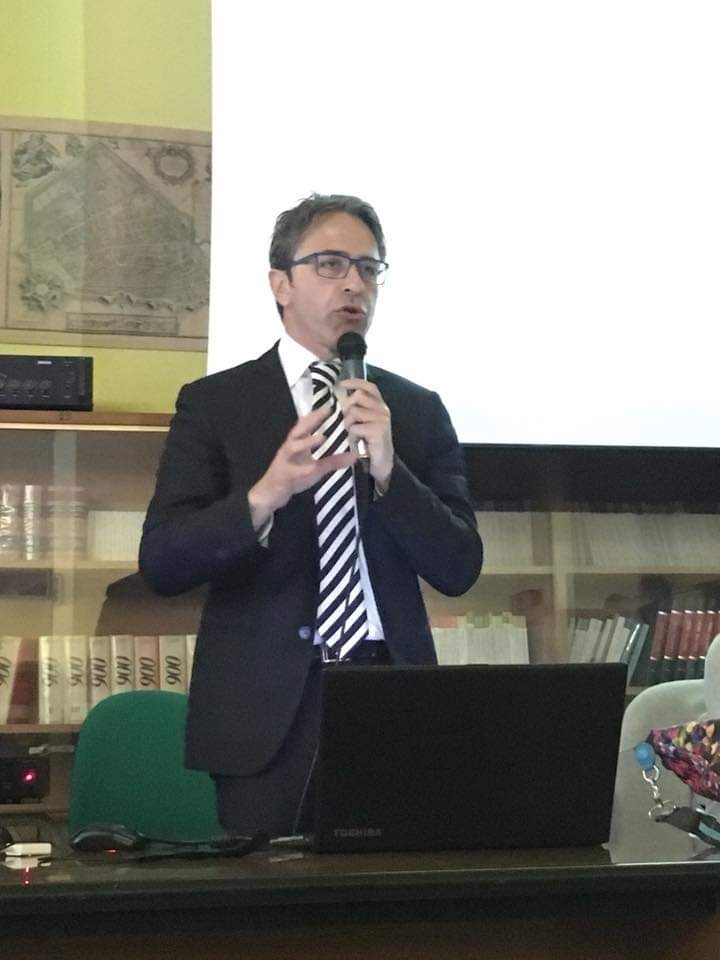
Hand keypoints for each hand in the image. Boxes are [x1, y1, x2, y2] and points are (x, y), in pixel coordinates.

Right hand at [248, 406, 355, 528]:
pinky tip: (313, 469)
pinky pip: (294, 472)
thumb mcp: (315, 468)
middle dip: (311, 420)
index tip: (331, 404)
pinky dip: (303, 470)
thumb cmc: (293, 476)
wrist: (270, 492)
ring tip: (322, 437)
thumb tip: (354, 456)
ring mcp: (285, 461)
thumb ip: (333, 461)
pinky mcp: (284, 476)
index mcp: (296, 443)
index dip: (317, 414)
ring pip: (293, 447)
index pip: (306, 424)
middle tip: (325, 411)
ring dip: (306, 442)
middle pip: (298, 430)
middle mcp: (289, 448)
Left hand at [340, 378, 393, 489]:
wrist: (381, 460)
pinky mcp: (378, 430)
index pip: (369, 387)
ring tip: (352, 431)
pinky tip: (357, 439)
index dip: (355, 383)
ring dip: (348, 422)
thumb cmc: (370, 440)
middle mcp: (383, 409)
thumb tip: (341, 396)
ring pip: (354, 411)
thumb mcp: (365, 420)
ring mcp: (382, 419)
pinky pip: (355, 426)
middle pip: (358, 396)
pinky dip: (352, 433)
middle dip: (347, 407)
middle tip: (347, 419)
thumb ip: (358, 407)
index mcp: (380, 404)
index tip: (342, 384)